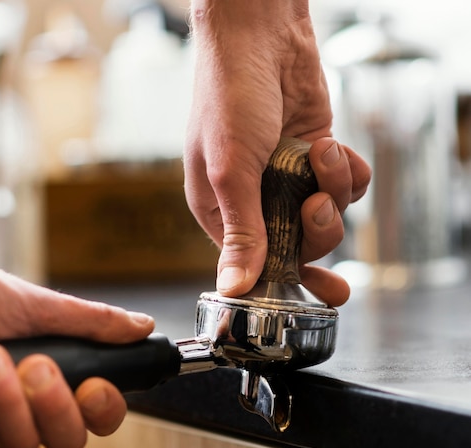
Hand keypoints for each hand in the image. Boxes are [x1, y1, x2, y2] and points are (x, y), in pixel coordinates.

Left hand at [0, 233, 153, 447]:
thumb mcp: (35, 304)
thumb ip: (90, 322)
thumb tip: (142, 324)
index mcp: (55, 371)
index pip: (96, 414)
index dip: (103, 410)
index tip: (92, 386)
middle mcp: (28, 401)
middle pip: (66, 441)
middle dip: (52, 405)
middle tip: (33, 366)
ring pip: (22, 446)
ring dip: (6, 401)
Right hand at [184, 0, 370, 304]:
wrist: (259, 36)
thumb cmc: (228, 97)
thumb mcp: (230, 171)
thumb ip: (241, 232)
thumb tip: (233, 286)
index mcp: (220, 211)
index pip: (253, 262)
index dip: (284, 276)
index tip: (316, 290)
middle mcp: (253, 199)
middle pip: (298, 244)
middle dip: (317, 227)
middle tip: (315, 202)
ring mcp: (286, 179)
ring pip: (327, 215)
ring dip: (335, 189)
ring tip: (322, 156)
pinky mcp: (314, 158)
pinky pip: (345, 185)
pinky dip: (347, 170)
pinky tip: (333, 148)